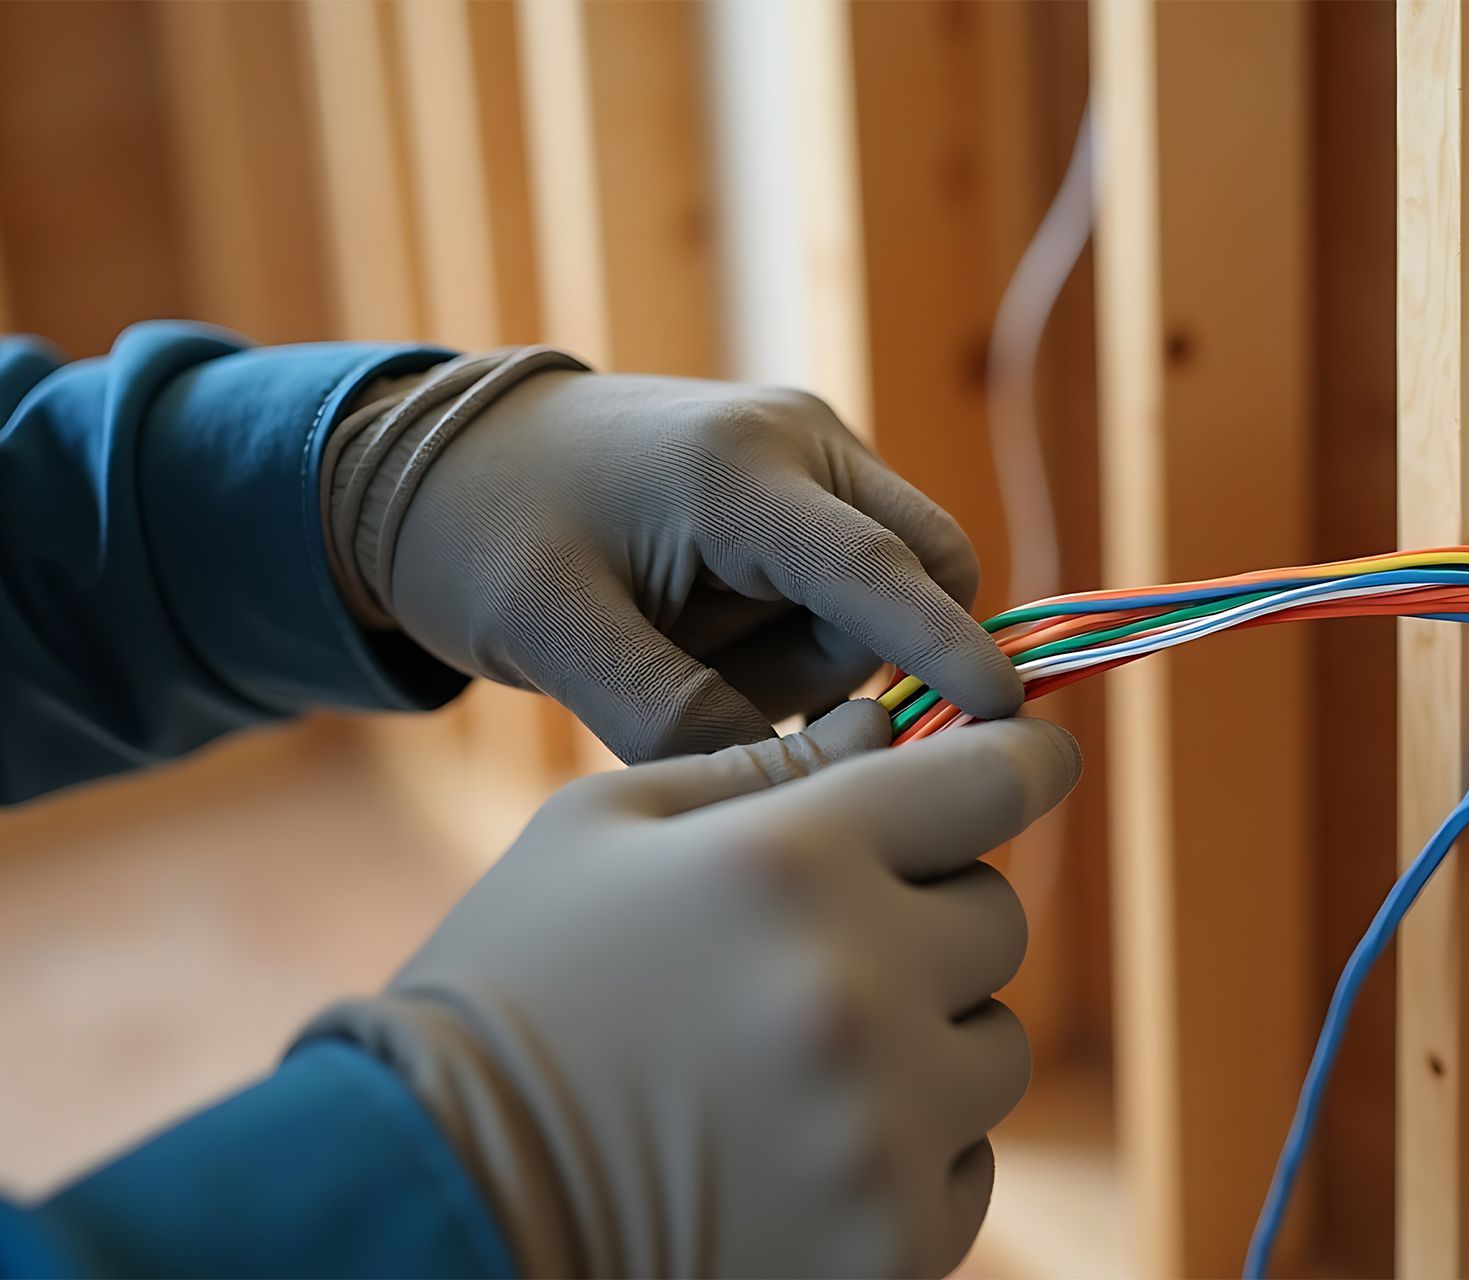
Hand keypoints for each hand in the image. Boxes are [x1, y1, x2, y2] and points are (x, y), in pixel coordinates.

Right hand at [302, 702, 1081, 1277]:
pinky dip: (913, 1145)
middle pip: (995, 917)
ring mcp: (881, 1129)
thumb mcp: (602, 830)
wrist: (442, 1196)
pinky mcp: (890, 1243)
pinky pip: (969, 1163)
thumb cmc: (516, 986)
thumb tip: (890, 726)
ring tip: (803, 1055)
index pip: (988, 782)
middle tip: (829, 942)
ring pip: (992, 1046)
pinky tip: (804, 1142)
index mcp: (786, 863)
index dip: (1022, 760)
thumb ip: (762, 768)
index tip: (1033, 760)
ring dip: (929, 1035)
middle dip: (929, 914)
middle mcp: (856, 990)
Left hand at [380, 365, 1020, 758]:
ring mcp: (807, 450)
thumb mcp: (555, 640)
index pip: (881, 568)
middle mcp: (797, 440)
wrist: (439, 459)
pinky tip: (707, 628)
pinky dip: (803, 628)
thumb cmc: (486, 537)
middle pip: (924, 569)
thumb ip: (678, 720)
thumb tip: (797, 785)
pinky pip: (851, 581)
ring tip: (689, 645)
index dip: (950, 649)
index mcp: (736, 471)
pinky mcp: (802, 480)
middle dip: (871, 656)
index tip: (1010, 717)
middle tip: (741, 692)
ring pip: (889, 588)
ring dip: (818, 649)